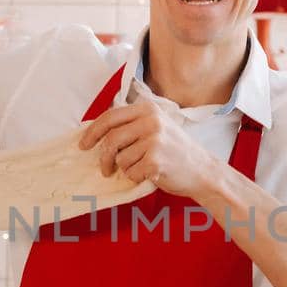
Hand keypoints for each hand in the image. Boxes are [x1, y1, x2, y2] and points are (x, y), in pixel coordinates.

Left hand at [78, 101, 217, 197]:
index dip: (93, 131)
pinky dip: (136, 177)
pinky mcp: (155, 159)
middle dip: (103, 157)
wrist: (202, 170)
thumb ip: (131, 125)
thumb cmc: (175, 151)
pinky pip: (131, 172)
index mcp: (148, 109)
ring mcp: (154, 140)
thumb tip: (95, 132)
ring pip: (120, 158)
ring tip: (142, 167)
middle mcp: (151, 121)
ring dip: (126, 168)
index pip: (110, 117)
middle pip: (111, 139)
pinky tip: (150, 173)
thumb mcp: (156, 127)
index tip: (84, 144)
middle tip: (104, 169)